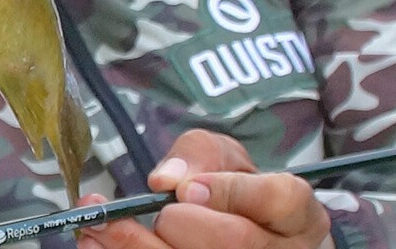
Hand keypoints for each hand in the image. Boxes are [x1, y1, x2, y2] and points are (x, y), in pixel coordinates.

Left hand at [77, 130, 331, 248]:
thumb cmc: (236, 191)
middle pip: (236, 241)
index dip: (230, 191)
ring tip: (99, 225)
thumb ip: (200, 155)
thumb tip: (165, 180)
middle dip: (183, 224)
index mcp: (297, 215)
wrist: (239, 227)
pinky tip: (97, 244)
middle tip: (162, 213)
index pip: (278, 199)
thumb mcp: (226, 159)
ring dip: (136, 245)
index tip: (188, 188)